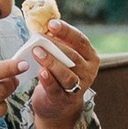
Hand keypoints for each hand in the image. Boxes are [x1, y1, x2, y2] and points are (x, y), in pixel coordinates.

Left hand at [21, 13, 99, 128]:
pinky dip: (48, 80)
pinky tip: (40, 72)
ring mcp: (78, 88)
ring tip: (37, 52)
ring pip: (67, 74)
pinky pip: (57, 89)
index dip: (66, 31)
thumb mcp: (63, 58)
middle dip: (55, 46)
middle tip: (39, 38)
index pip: (81, 41)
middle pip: (73, 57)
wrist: (58, 105)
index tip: (51, 23)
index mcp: (90, 57)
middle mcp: (88, 72)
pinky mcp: (65, 100)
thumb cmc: (59, 75)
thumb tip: (41, 24)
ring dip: (51, 62)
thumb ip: (57, 44)